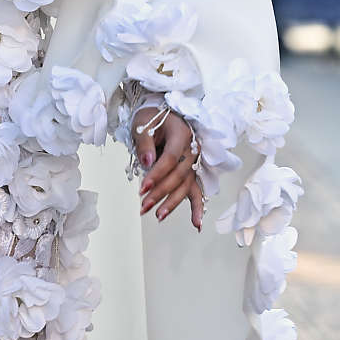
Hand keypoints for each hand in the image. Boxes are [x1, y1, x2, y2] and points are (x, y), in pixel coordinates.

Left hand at [133, 103, 202, 231]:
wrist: (164, 114)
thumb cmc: (153, 118)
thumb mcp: (143, 125)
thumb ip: (145, 144)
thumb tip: (147, 162)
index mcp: (182, 134)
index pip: (171, 159)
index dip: (157, 174)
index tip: (142, 188)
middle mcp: (192, 149)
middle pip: (178, 176)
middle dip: (161, 193)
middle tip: (144, 206)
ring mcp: (194, 162)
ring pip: (186, 185)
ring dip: (173, 203)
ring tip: (158, 216)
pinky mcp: (191, 171)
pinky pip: (196, 190)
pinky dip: (197, 208)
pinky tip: (197, 225)